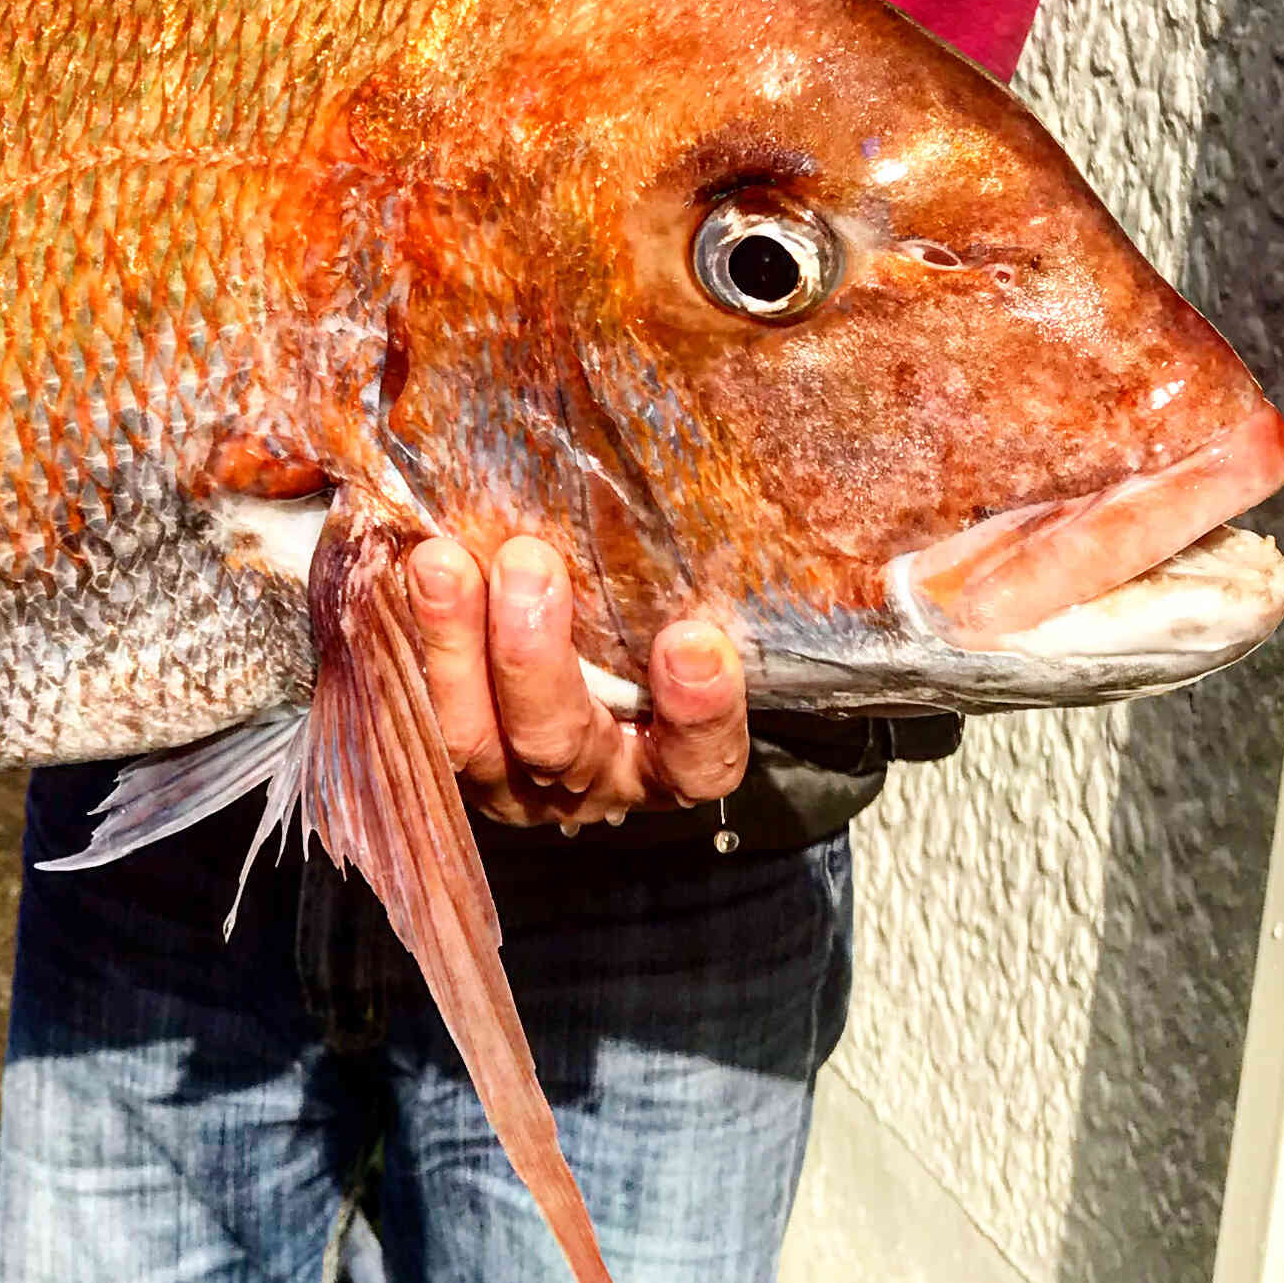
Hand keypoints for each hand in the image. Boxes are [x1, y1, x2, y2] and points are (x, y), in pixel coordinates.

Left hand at [408, 536, 746, 831]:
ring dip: (455, 646)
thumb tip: (870, 503)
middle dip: (536, 659)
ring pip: (472, 737)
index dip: (698, 714)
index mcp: (670, 763)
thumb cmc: (662, 632)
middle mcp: (588, 779)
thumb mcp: (698, 620)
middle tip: (529, 563)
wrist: (584, 650)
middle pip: (561, 744)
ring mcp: (508, 775)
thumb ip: (725, 590)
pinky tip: (414, 569)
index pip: (699, 763)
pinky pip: (417, 709)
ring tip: (442, 563)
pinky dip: (414, 641)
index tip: (691, 640)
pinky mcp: (446, 748)